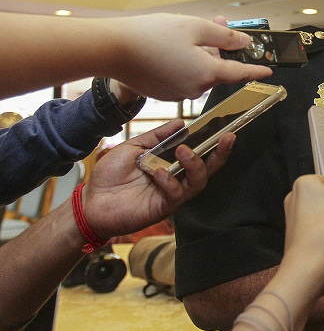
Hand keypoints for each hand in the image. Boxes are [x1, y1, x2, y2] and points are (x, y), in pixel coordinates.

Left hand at [81, 119, 232, 238]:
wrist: (90, 201)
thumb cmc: (111, 176)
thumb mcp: (134, 147)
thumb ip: (157, 137)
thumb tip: (181, 123)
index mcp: (172, 164)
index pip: (200, 153)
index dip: (215, 144)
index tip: (226, 129)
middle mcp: (177, 179)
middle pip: (208, 169)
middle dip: (220, 154)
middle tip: (226, 138)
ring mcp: (171, 194)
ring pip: (197, 182)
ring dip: (195, 165)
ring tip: (184, 151)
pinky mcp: (162, 208)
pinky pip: (175, 195)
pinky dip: (170, 182)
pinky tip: (158, 173)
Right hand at [106, 13, 271, 100]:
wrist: (111, 50)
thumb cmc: (153, 36)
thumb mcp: (196, 28)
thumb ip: (225, 37)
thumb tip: (244, 42)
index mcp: (207, 74)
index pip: (240, 73)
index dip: (256, 70)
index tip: (268, 72)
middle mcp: (195, 89)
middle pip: (216, 67)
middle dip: (219, 46)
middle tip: (216, 23)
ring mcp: (177, 93)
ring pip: (198, 70)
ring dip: (199, 52)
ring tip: (185, 30)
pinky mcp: (162, 92)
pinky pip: (181, 75)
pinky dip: (183, 62)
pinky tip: (169, 46)